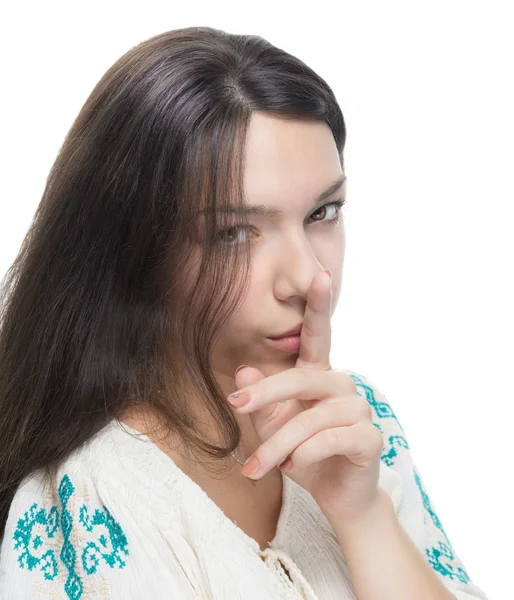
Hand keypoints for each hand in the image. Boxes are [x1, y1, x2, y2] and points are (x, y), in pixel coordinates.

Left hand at [227, 270, 384, 523]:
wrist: (336, 497)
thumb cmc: (304, 456)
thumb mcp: (273, 429)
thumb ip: (261, 401)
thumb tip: (243, 368)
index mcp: (319, 376)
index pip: (319, 336)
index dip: (320, 306)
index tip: (321, 274)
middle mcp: (342, 386)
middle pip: (302, 378)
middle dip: (266, 393)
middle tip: (235, 405)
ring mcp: (359, 411)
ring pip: (312, 417)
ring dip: (279, 443)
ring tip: (258, 467)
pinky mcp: (370, 438)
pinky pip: (333, 438)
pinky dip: (306, 454)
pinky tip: (292, 467)